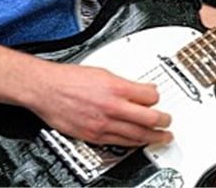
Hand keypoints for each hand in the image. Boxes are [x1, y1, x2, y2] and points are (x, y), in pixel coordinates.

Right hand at [25, 60, 172, 146]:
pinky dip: (133, 143)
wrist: (46, 90)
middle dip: (163, 122)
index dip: (157, 98)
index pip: (150, 96)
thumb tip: (138, 89)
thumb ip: (123, 83)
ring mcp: (102, 124)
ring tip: (161, 137)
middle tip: (168, 122)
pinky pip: (119, 143)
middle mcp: (111, 107)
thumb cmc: (69, 79)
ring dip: (152, 137)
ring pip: (136, 135)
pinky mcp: (93, 136)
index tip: (159, 99)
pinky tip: (139, 142)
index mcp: (116, 87)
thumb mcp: (103, 72)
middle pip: (148, 119)